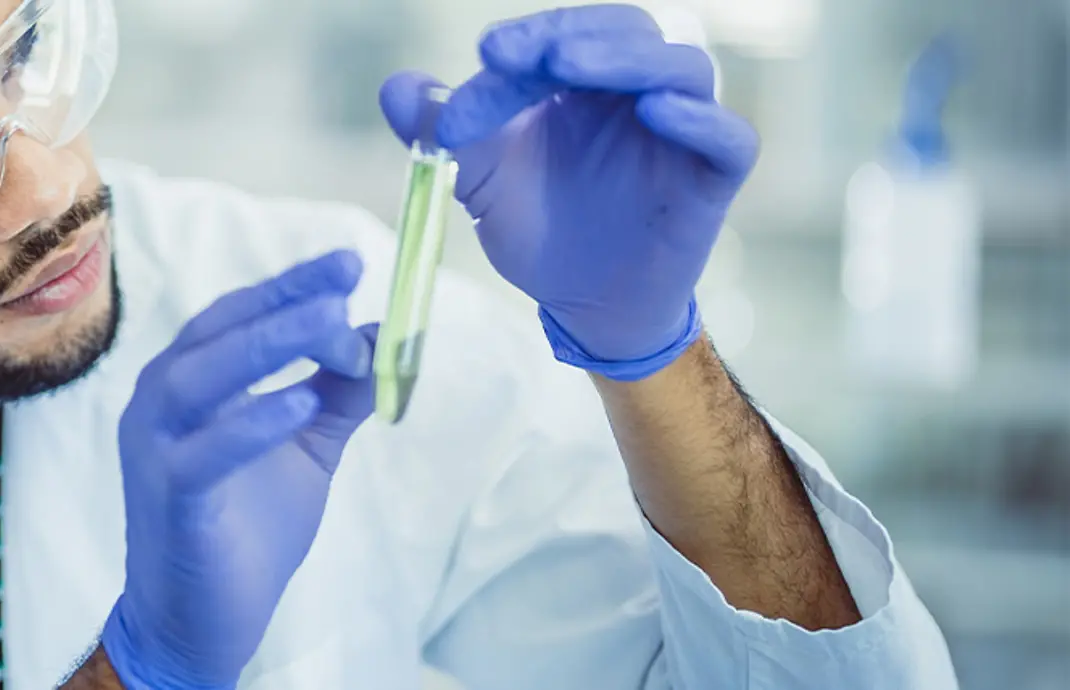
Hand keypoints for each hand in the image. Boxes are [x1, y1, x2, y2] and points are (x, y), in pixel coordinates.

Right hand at [103, 251, 378, 688]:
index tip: (348, 265)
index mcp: (186, 382)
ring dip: (267, 345)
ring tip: (330, 325)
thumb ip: (335, 394)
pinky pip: (204, 452)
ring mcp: (156, 448)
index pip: (237, 315)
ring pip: (201, 378)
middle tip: (344, 281)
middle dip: (284, 302)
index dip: (289, 286)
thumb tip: (381, 337)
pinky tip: (299, 404)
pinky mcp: (170, 496)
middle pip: (219, 333)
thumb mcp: (305, 449)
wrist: (196, 619)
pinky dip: (249, 424)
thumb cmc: (244, 528)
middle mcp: (159, 402)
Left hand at [377, 4, 758, 376]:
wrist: (580, 304)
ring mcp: (680, 132)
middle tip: (521, 54)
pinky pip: (728, 137)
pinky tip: (656, 111)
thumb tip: (394, 87)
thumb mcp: (478, 174)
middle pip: (627, 33)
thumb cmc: (539, 224)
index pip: (566, 36)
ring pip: (681, 69)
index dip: (529, 39)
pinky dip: (698, 119)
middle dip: (572, 35)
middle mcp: (637, 93)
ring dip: (628, 60)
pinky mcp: (712, 178)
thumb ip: (440, 128)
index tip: (488, 54)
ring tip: (573, 65)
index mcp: (584, 81)